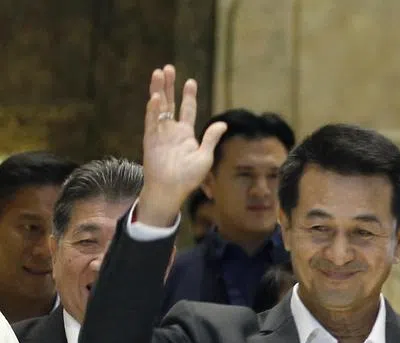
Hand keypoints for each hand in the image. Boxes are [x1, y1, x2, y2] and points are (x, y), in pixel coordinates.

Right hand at [136, 65, 227, 226]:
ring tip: (159, 73)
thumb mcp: (205, 157)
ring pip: (158, 106)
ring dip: (158, 90)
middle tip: (168, 68)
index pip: (188, 110)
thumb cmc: (188, 177)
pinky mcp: (150, 139)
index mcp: (186, 134)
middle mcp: (171, 130)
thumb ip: (211, 139)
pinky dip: (153, 109)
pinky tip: (156, 97)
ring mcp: (160, 132)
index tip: (190, 82)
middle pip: (170, 102)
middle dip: (169, 86)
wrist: (170, 189)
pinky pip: (151, 121)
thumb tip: (223, 125)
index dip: (188, 96)